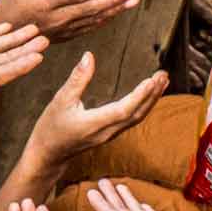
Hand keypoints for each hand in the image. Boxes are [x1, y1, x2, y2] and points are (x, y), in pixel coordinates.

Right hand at [0, 0, 137, 43]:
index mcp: (45, 2)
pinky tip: (117, 11)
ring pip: (93, 20)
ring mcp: (61, 31)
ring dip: (115, 10)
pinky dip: (104, 19)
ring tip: (132, 0)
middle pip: (89, 8)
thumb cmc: (12, 2)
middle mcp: (56, 19)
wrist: (3, 34)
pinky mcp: (65, 38)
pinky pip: (88, 28)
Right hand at [22, 51, 168, 167]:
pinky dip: (144, 106)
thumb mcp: (60, 100)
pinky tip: (148, 95)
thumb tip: (88, 56)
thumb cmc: (51, 127)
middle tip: (163, 75)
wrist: (48, 154)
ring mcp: (110, 135)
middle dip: (152, 95)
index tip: (151, 80)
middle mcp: (106, 132)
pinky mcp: (110, 134)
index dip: (139, 96)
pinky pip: (132, 120)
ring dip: (151, 100)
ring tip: (162, 82)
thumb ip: (77, 79)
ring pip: (137, 118)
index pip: (123, 110)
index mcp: (94, 124)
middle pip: (136, 114)